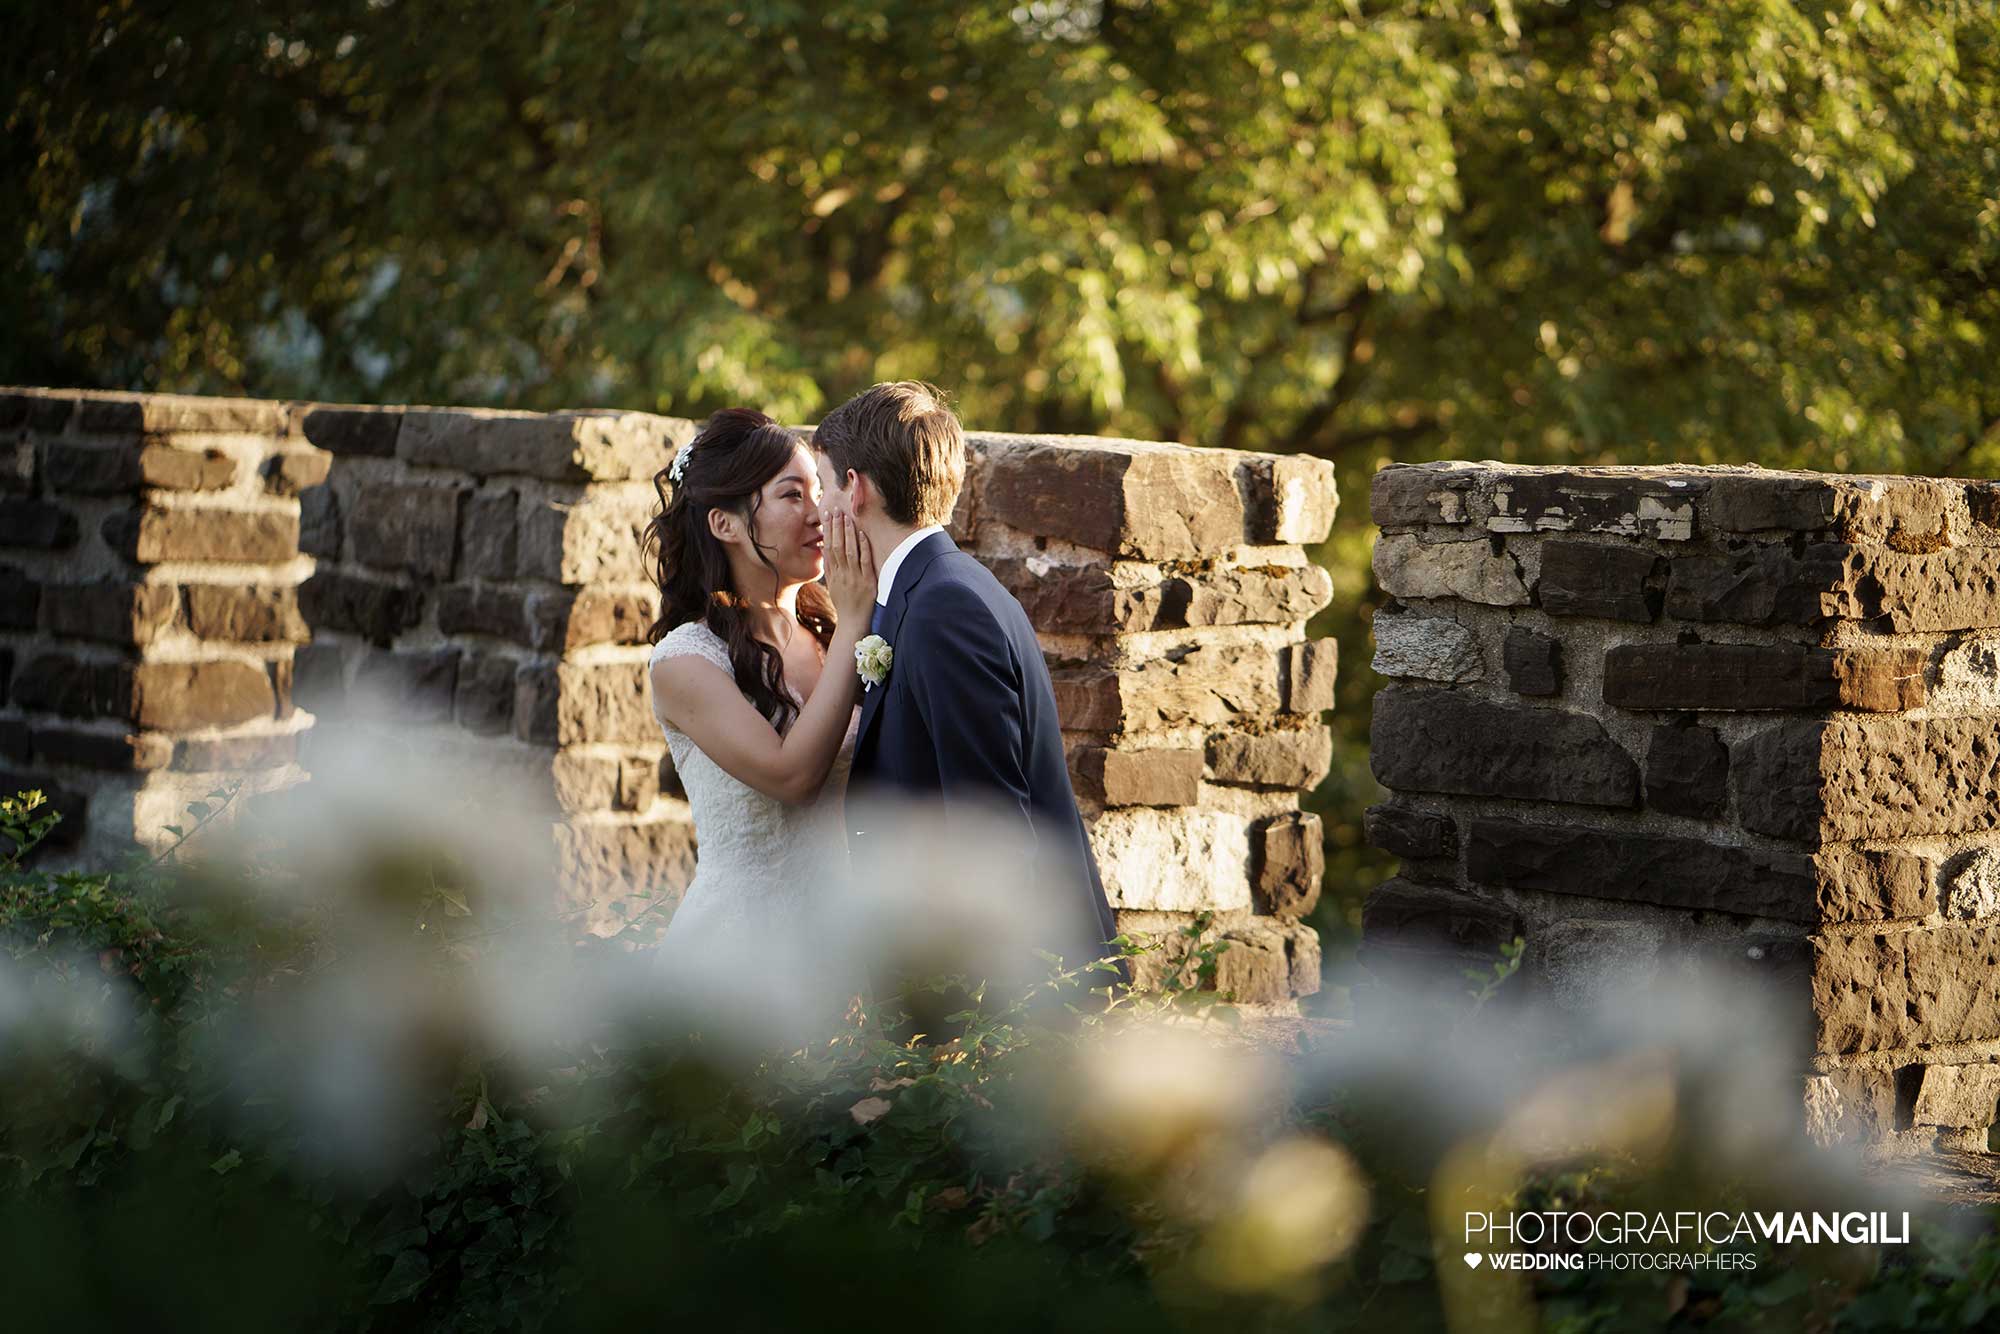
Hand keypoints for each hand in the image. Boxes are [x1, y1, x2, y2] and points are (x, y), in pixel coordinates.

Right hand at [823, 510, 876, 627]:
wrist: (853, 624)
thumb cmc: (844, 604)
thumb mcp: (833, 586)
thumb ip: (830, 568)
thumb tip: (825, 549)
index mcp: (833, 574)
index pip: (828, 547)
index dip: (828, 530)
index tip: (827, 516)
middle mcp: (842, 574)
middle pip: (837, 547)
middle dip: (836, 527)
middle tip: (835, 510)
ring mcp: (854, 578)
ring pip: (849, 552)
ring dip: (848, 534)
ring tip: (847, 518)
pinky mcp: (867, 583)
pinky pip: (864, 562)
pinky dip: (863, 548)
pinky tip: (862, 535)